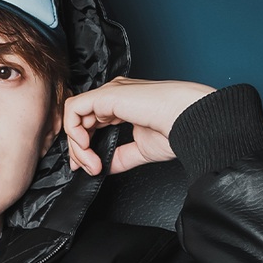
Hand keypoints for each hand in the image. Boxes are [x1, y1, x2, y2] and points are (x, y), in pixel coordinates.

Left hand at [64, 77, 215, 175]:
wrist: (188, 120)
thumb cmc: (176, 129)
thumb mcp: (141, 149)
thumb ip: (119, 157)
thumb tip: (103, 168)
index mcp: (124, 104)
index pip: (92, 122)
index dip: (84, 146)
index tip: (90, 168)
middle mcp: (114, 95)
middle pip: (80, 120)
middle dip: (79, 150)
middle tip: (89, 169)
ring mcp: (109, 93)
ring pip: (74, 116)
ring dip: (78, 146)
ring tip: (92, 164)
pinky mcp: (105, 95)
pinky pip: (74, 110)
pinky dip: (74, 132)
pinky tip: (87, 147)